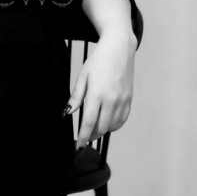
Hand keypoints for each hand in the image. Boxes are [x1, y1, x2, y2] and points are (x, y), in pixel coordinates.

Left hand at [65, 30, 135, 145]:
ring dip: (102, 131)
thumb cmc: (99, 60)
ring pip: (112, 126)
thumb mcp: (83, 76)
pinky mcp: (129, 99)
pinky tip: (106, 122)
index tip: (77, 146)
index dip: (82, 137)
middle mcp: (112, 99)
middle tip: (83, 137)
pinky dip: (114, 125)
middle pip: (101, 128)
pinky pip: (122, 119)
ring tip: (93, 129)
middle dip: (91, 136)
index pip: (89, 122)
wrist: (119, 48)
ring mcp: (122, 100)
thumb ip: (76, 97)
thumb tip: (67, 113)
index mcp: (97, 94)